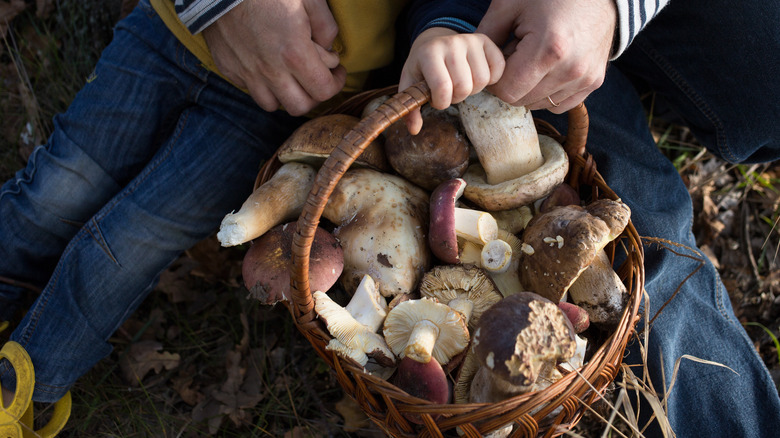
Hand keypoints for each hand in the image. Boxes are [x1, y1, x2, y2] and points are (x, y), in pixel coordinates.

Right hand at [202, 0, 346, 115]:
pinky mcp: (229, 68)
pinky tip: (266, 65)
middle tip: (316, 76)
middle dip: (314, 94)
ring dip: (286, 94)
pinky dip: (262, 84)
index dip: (336, 83)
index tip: (336, 71)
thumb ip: (325, 26)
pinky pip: (250, 89)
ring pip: (273, 105)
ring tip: (291, 76)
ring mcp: (247, 72)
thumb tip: (330, 48)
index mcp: (294, 54)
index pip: (324, 90)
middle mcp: (271, 71)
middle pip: (300, 107)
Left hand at [399, 27, 504, 133]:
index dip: (441, 102)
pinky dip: (491, 79)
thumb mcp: (410, 84)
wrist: (433, 42)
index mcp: (429, 53)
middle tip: (449, 91)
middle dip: (456, 97)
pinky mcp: (486, 41)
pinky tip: (476, 77)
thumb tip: (414, 130)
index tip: (436, 98)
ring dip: (473, 89)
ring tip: (461, 83)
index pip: (442, 87)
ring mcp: (470, 40)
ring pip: (483, 80)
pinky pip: (498, 68)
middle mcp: (451, 43)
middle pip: (465, 86)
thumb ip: (411, 107)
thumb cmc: (422, 67)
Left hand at [477, 0, 615, 112]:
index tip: (500, 60)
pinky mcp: (594, 81)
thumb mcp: (510, 4)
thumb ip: (486, 36)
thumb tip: (473, 64)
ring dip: (530, 87)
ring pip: (539, 104)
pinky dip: (548, 92)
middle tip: (517, 54)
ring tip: (535, 57)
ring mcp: (585, 78)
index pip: (507, 92)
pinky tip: (548, 69)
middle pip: (522, 100)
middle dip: (513, 82)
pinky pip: (559, 104)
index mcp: (548, 50)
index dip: (496, 80)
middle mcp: (570, 69)